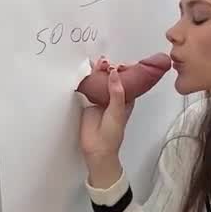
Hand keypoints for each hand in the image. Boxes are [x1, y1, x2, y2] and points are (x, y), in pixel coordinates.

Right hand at [79, 62, 132, 186]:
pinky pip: (87, 88)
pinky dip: (86, 80)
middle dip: (109, 69)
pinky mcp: (88, 102)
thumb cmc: (112, 134)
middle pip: (110, 79)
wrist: (96, 149)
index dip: (123, 71)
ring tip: (96, 64)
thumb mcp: (117, 111)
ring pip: (99, 82)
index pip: (125, 81)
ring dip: (97, 72)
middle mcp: (113, 98)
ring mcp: (100, 99)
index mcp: (125, 100)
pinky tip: (85, 72)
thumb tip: (114, 73)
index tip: (119, 63)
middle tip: (104, 62)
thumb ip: (116, 92)